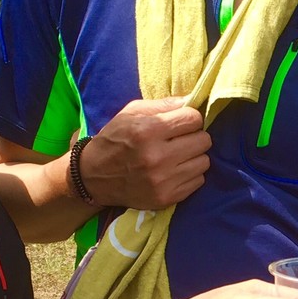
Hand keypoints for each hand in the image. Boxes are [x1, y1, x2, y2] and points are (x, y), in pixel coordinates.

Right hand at [80, 98, 211, 208]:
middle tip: (181, 139)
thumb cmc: (114, 139)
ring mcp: (163, 180)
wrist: (93, 177)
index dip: (190, 118)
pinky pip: (198, 181)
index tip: (182, 122)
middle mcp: (157, 157)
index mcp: (147, 131)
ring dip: (194, 156)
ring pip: (204, 161)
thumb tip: (192, 100)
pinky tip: (174, 170)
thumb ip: (163, 105)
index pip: (193, 119)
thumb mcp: (130, 113)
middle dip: (194, 136)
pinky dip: (190, 174)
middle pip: (204, 140)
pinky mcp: (167, 198)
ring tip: (177, 155)